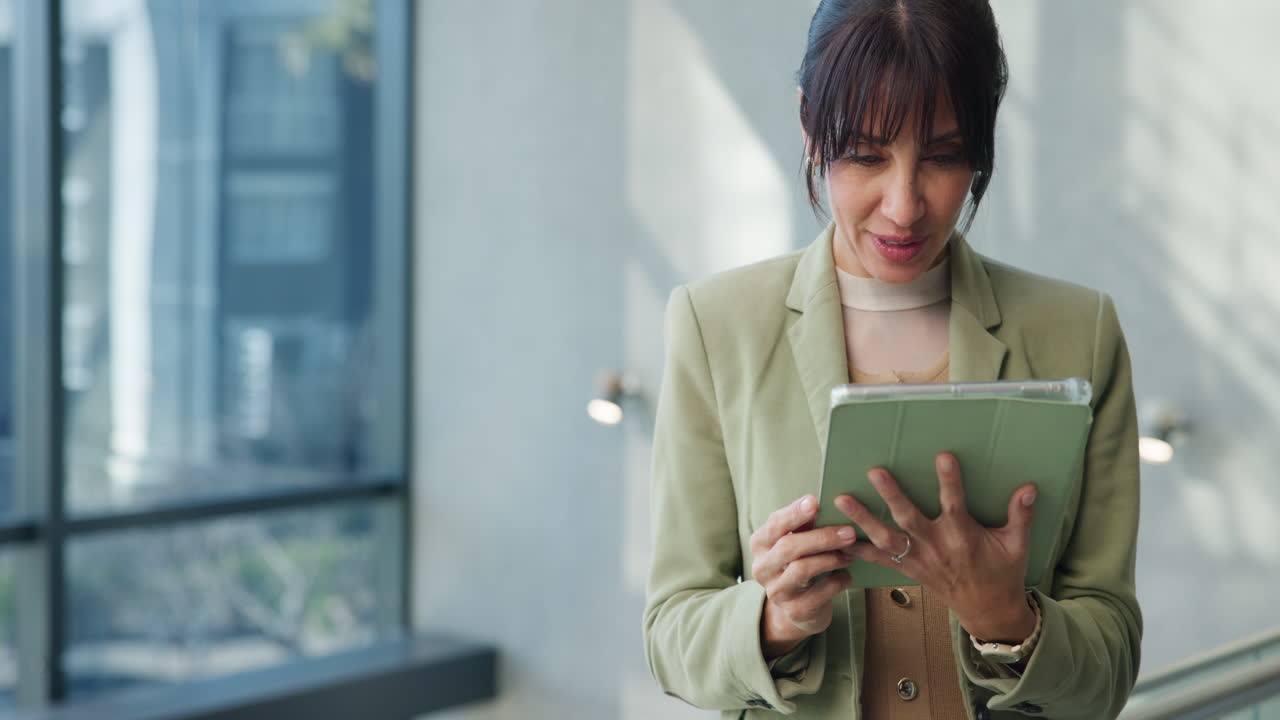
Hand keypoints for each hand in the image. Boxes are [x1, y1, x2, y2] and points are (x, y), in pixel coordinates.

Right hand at [750, 494, 857, 658]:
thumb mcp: (798, 541)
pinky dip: (837, 581)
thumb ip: (806, 525)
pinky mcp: (794, 611)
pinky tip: (847, 575)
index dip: (795, 513)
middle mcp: (762, 567)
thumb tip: (827, 503)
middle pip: (788, 547)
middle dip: (821, 537)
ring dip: (831, 558)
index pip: (775, 524)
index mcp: (760, 543)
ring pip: (802, 569)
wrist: (799, 607)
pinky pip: (819, 593)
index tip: (815, 501)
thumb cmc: (801, 563)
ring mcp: (777, 591)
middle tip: (849, 531)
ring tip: (850, 553)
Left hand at [835, 453, 1038, 642]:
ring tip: (841, 499)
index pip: (955, 504)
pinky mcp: (908, 569)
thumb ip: (1021, 515)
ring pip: (886, 538)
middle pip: (909, 518)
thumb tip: (1030, 487)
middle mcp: (936, 546)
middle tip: (874, 472)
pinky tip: (836, 539)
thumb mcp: (1017, 545)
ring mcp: (919, 559)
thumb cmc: (1003, 572)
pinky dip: (858, 550)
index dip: (950, 481)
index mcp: (963, 536)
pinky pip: (879, 560)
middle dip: (892, 495)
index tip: (943, 456)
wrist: (988, 610)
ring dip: (863, 519)